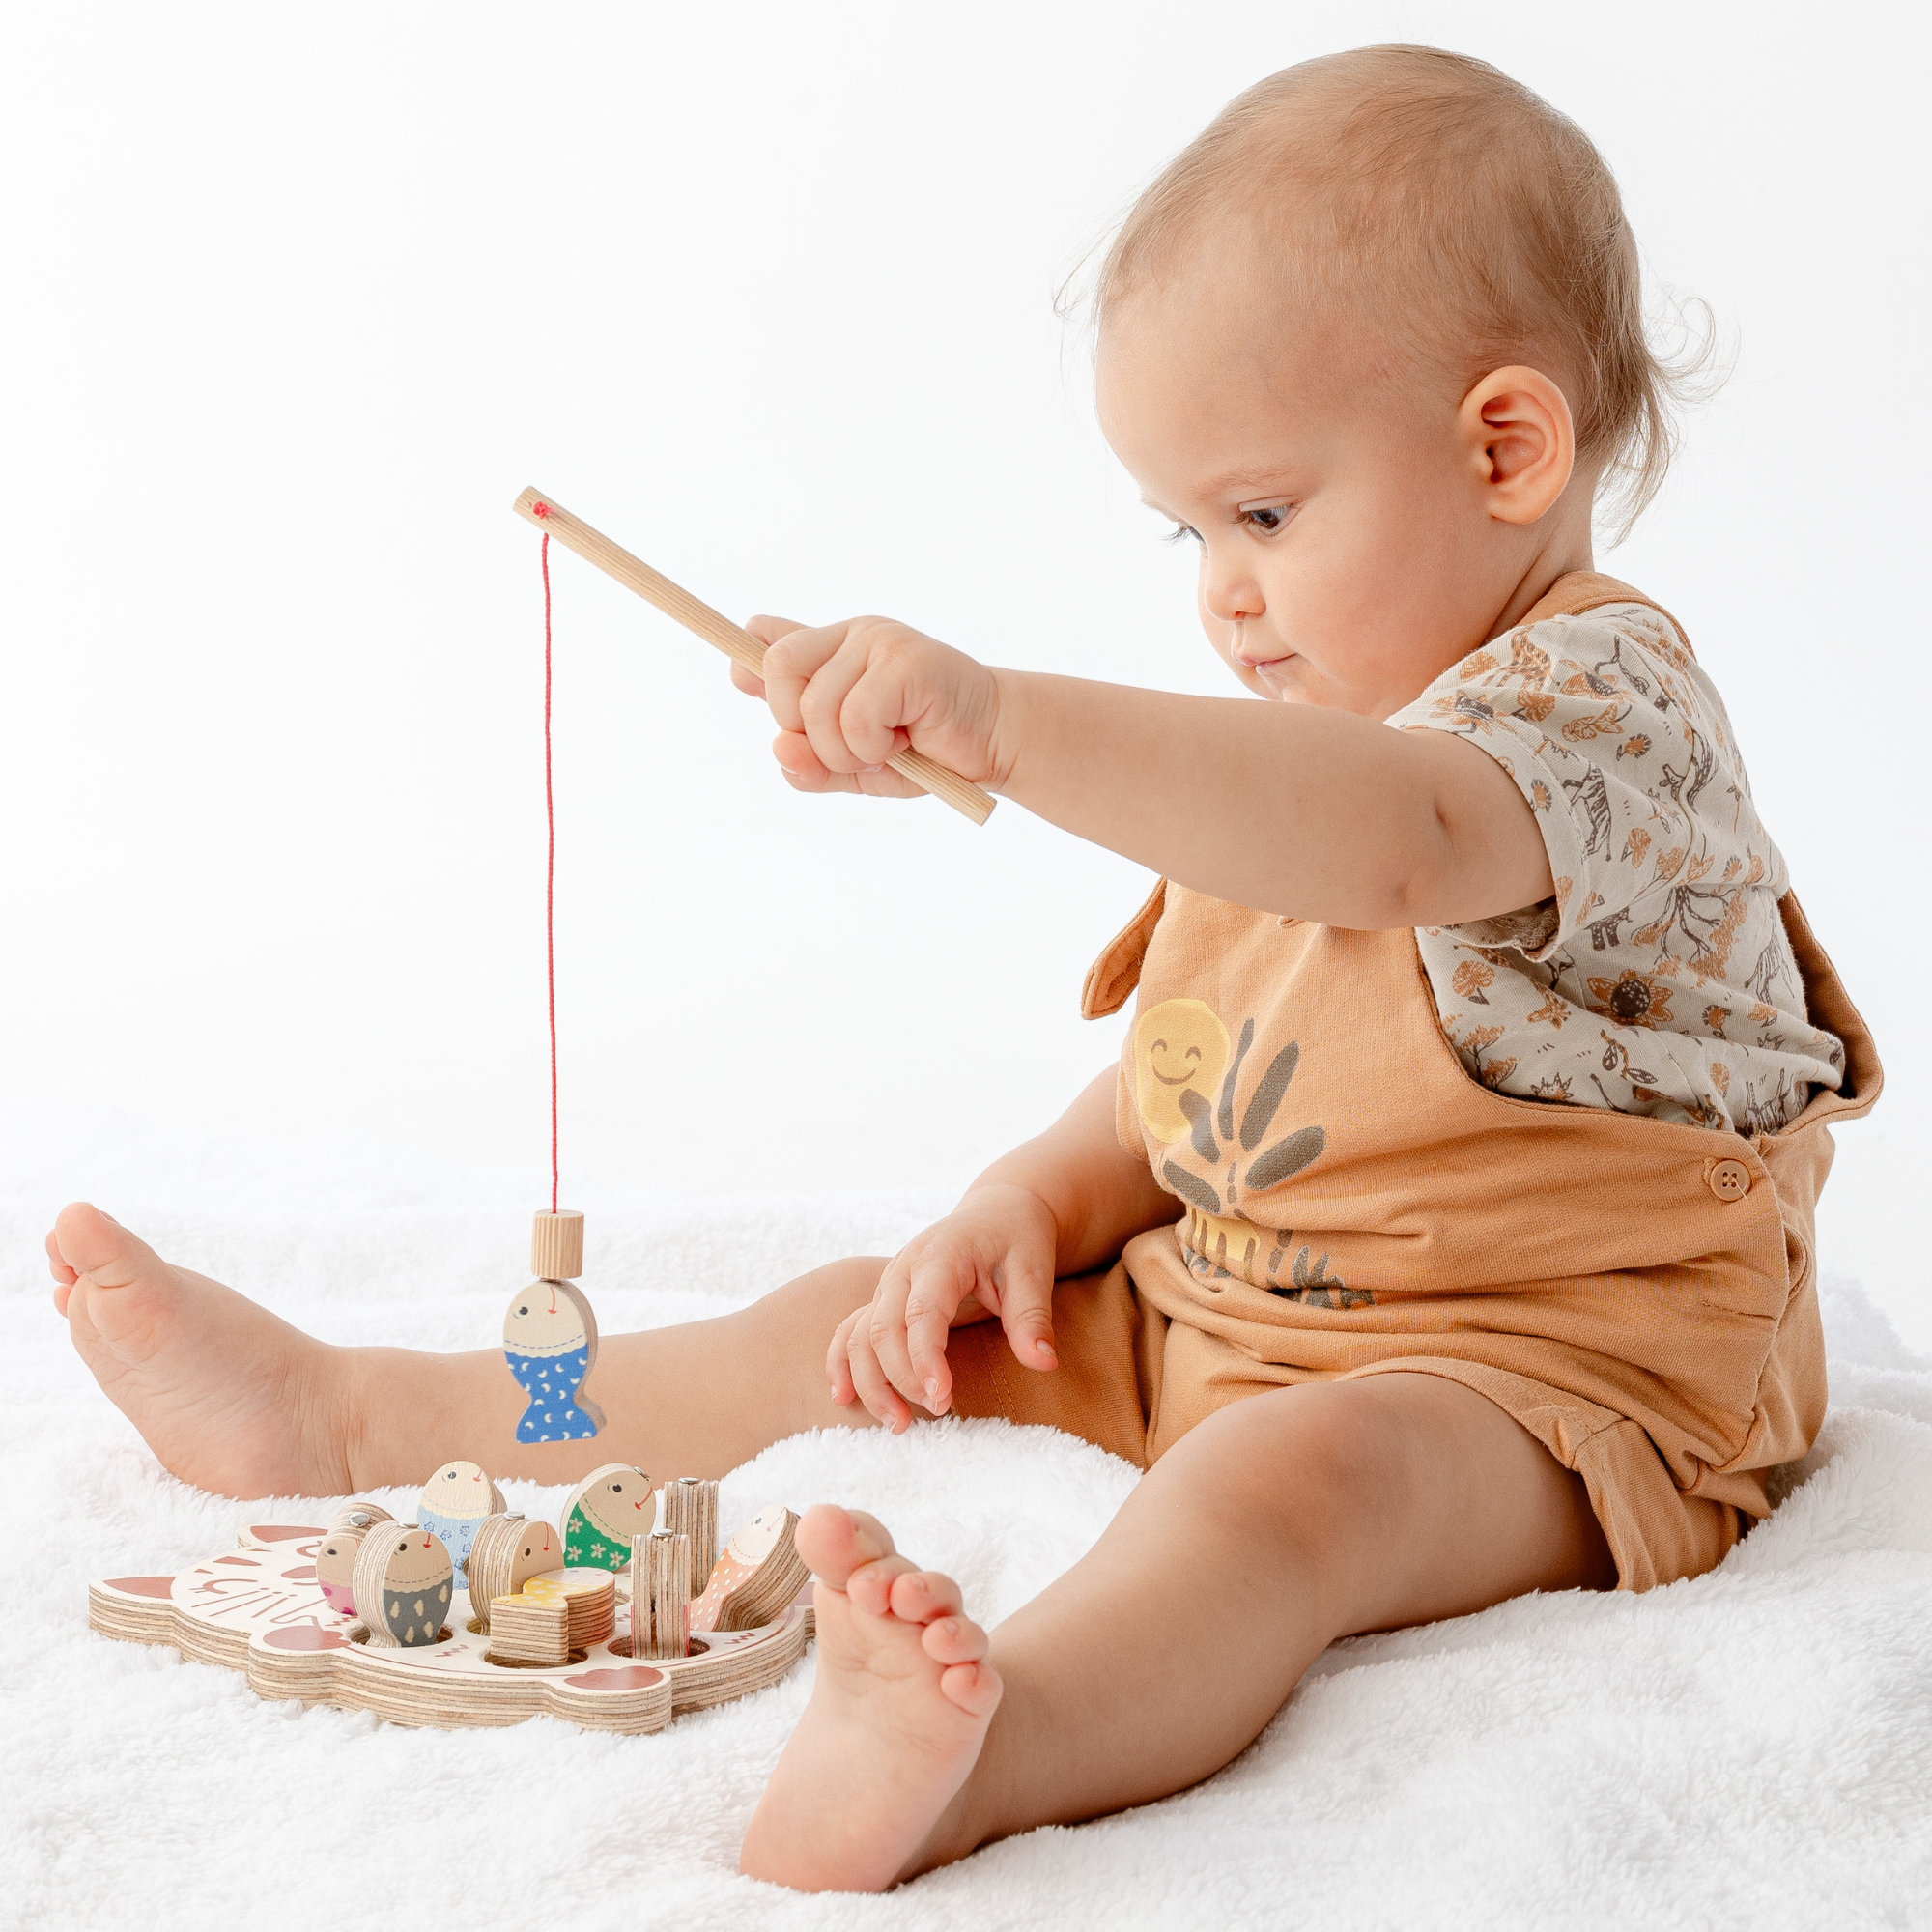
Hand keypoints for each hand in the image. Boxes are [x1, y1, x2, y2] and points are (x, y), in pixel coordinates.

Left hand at [731, 614, 1006, 798]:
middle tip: (853, 748)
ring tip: (887, 749)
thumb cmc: (926, 752)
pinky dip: (874, 747)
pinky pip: (856, 716)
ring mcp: (879, 642)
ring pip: (816, 706)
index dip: (749, 665)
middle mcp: (851, 636)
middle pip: (779, 671)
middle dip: (804, 729)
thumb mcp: (855, 766)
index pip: (768, 640)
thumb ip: (811, 762)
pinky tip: (906, 742)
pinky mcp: (906, 660)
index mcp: (833, 650)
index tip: (746, 681)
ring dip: (847, 752)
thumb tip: (778, 747)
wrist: (994, 745)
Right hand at [828, 1184, 1059, 1430]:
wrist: (999, 1212)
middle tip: (938, 1412)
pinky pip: (851, 1329)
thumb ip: (1032, 1316)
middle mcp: (905, 1268)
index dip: (925, 1358)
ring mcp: (890, 1283)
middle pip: (883, 1330)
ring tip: (898, 1424)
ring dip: (871, 1382)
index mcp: (941, 1257)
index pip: (922, 1313)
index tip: (942, 1397)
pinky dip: (842, 1362)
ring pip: (861, 1335)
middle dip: (902, 1379)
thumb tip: (1044, 1363)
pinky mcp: (885, 1297)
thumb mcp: (1034, 1270)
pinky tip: (843, 1396)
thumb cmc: (1017, 1238)